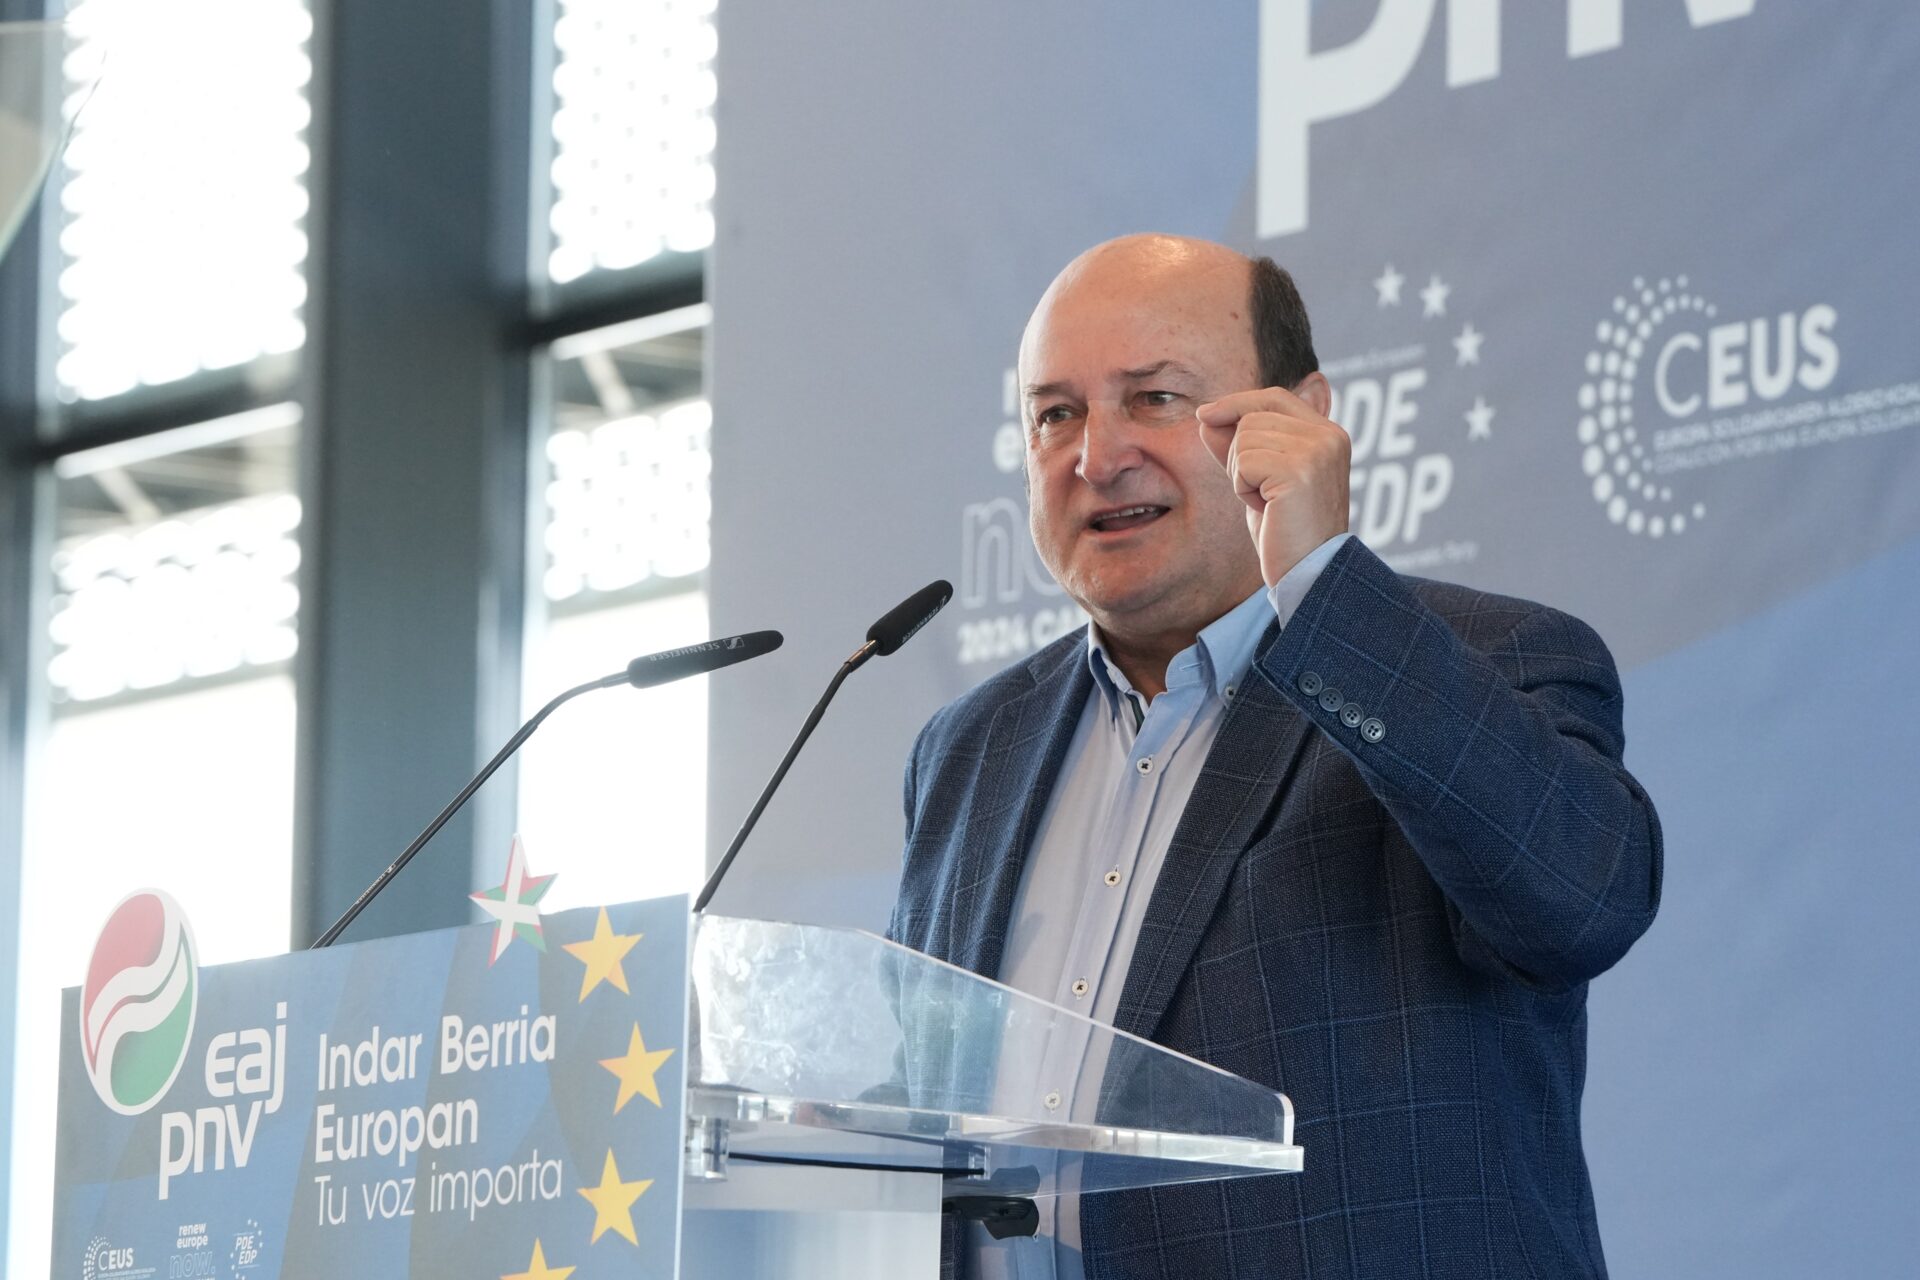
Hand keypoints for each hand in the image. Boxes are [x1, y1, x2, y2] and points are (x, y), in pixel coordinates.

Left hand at [1195, 382, 1349, 587]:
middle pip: (1252, 418)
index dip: (1236, 402)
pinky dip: (1243, 489)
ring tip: (1268, 503)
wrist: (1307, 572)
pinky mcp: (1299, 471)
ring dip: (1242, 475)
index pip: (1274, 397)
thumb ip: (1239, 446)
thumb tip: (1206, 416)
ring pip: (1244, 439)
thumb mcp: (1260, 480)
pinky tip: (1266, 509)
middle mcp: (1328, 437)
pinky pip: (1244, 463)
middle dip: (1239, 456)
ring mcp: (1317, 451)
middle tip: (1261, 493)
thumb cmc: (1285, 531)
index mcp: (1328, 434)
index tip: (1203, 414)